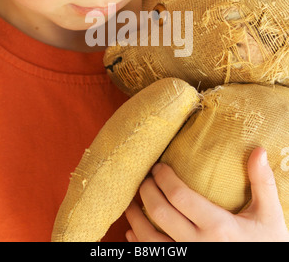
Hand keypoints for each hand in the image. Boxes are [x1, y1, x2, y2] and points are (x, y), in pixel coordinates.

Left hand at [125, 147, 288, 241]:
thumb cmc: (267, 246)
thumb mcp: (269, 216)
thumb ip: (262, 182)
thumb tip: (258, 150)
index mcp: (218, 226)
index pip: (179, 196)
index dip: (163, 178)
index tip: (158, 167)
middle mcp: (198, 244)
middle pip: (160, 213)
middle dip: (146, 191)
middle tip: (145, 178)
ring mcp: (188, 259)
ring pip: (149, 239)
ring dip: (134, 218)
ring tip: (131, 201)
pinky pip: (152, 257)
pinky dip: (138, 243)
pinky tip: (134, 231)